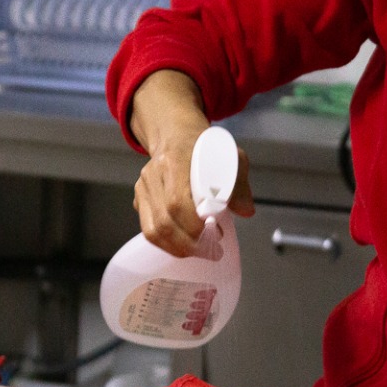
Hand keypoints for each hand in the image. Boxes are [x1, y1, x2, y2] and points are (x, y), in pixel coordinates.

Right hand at [128, 71, 253, 256]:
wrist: (174, 134)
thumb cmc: (204, 147)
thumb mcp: (230, 157)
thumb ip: (240, 184)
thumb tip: (246, 211)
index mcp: (174, 160)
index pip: (177, 202)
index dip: (193, 225)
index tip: (215, 232)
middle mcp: (153, 175)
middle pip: (163, 221)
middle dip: (188, 243)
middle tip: (211, 250)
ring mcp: (143, 188)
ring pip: (152, 230)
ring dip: (176, 247)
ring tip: (198, 251)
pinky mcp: (139, 199)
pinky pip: (148, 229)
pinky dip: (167, 243)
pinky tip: (184, 245)